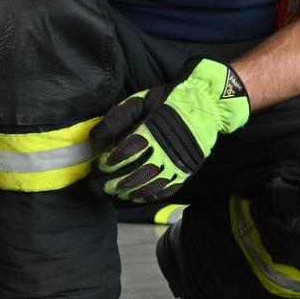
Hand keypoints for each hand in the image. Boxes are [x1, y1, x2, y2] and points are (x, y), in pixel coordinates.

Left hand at [89, 59, 249, 201]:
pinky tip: (134, 197)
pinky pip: (166, 191)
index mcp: (154, 130)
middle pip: (135, 175)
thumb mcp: (141, 102)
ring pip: (150, 187)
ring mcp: (178, 165)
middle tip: (96, 187)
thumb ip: (117, 118)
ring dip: (128, 192)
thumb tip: (95, 135)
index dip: (109, 162)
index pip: (127, 152)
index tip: (99, 165)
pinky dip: (148, 196)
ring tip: (113, 193)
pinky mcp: (186, 172)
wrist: (204, 105)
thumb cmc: (168, 102)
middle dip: (112, 183)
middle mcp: (167, 151)